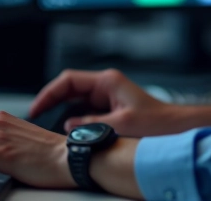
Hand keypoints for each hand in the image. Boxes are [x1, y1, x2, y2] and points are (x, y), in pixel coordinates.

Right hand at [29, 68, 184, 135]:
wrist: (174, 126)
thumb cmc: (156, 121)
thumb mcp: (122, 124)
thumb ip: (92, 124)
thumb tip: (68, 126)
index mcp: (107, 81)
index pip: (68, 80)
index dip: (49, 92)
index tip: (37, 107)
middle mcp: (105, 85)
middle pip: (68, 88)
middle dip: (51, 101)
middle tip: (36, 117)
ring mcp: (107, 96)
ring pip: (75, 99)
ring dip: (61, 110)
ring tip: (47, 123)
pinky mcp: (109, 107)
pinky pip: (84, 109)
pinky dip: (73, 118)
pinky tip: (66, 129)